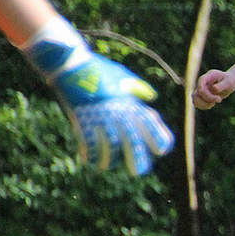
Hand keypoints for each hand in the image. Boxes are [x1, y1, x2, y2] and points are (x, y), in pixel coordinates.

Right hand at [51, 54, 174, 174]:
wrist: (71, 63)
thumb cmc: (98, 68)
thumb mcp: (122, 75)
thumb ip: (137, 87)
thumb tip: (151, 97)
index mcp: (128, 100)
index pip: (149, 121)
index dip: (158, 136)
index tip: (163, 149)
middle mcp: (117, 110)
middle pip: (132, 139)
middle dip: (136, 157)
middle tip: (138, 172)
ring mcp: (100, 115)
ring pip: (110, 144)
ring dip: (109, 158)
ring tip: (108, 166)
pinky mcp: (82, 118)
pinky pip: (88, 141)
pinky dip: (89, 152)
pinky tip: (88, 161)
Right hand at [193, 69, 234, 109]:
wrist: (229, 83)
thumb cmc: (230, 81)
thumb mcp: (229, 82)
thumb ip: (222, 85)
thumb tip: (214, 88)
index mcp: (209, 75)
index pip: (201, 80)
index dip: (204, 88)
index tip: (215, 97)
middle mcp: (203, 82)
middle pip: (198, 92)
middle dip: (208, 98)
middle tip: (219, 99)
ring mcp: (201, 89)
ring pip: (195, 99)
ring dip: (204, 104)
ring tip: (213, 104)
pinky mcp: (201, 96)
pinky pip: (197, 103)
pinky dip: (203, 106)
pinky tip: (211, 104)